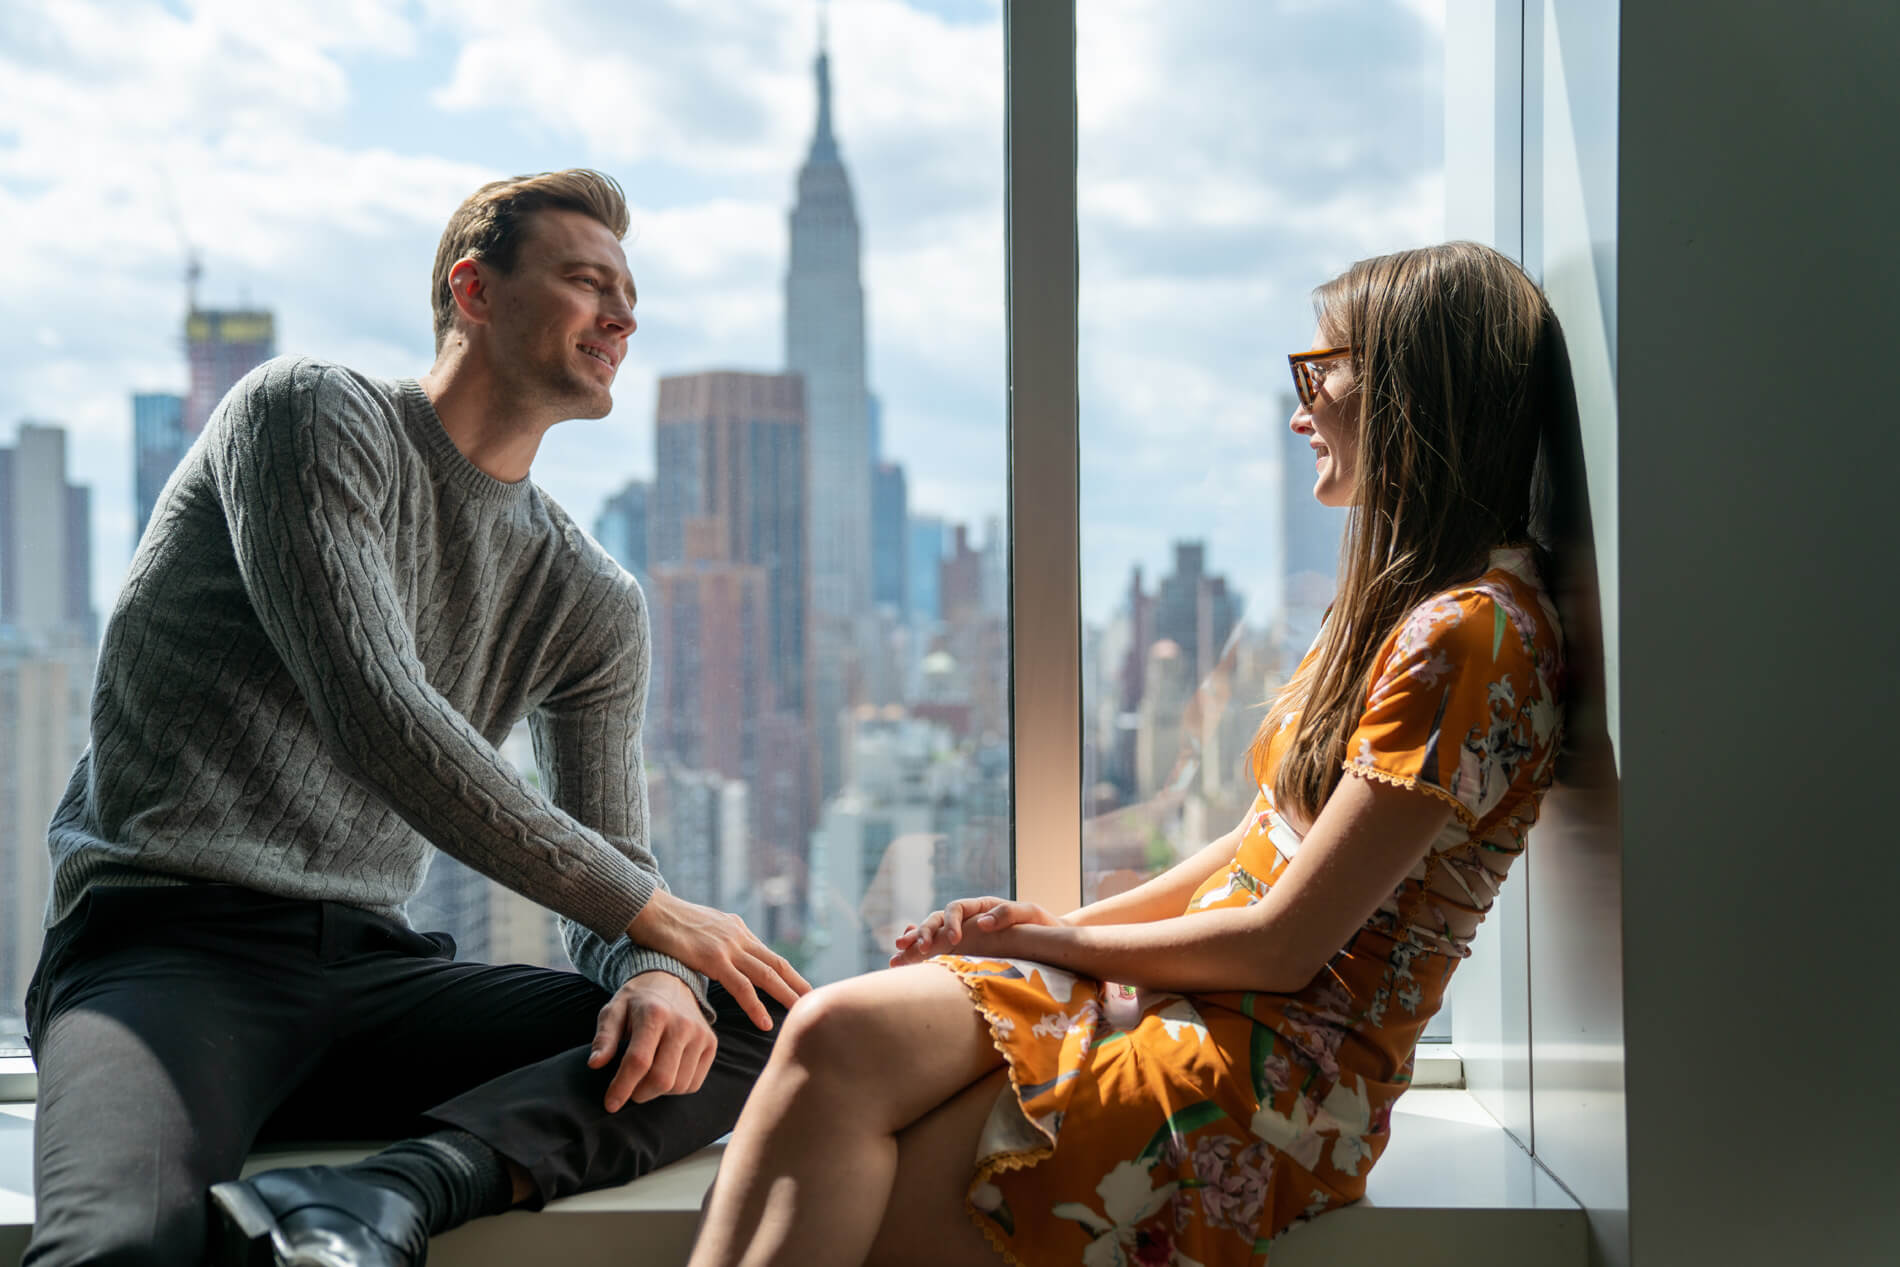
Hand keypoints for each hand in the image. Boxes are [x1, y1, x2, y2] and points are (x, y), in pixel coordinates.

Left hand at [588, 972, 716, 1111]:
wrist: (670, 981)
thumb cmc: (636, 1001)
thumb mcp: (614, 1011)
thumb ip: (604, 1037)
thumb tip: (595, 1064)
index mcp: (655, 1013)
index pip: (638, 1061)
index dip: (622, 1087)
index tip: (610, 1104)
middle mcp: (682, 1024)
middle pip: (661, 1078)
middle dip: (639, 1093)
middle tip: (628, 1090)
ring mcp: (700, 1034)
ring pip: (679, 1085)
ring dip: (657, 1092)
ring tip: (646, 1078)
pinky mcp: (711, 1044)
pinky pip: (694, 1083)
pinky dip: (676, 1088)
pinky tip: (665, 1073)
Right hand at [626, 889, 810, 1029]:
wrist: (647, 908)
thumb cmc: (665, 922)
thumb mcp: (700, 928)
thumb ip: (715, 941)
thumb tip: (722, 958)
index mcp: (736, 928)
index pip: (769, 954)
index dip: (788, 972)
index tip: (803, 988)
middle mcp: (738, 935)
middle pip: (777, 964)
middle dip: (798, 984)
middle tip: (816, 1001)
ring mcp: (728, 946)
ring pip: (767, 975)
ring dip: (787, 995)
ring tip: (802, 1013)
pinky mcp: (713, 958)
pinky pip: (741, 987)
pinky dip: (756, 1006)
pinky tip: (766, 1023)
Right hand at [890, 897, 1056, 966]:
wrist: (1051, 940)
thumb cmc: (1042, 926)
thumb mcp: (1031, 914)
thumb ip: (1008, 914)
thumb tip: (982, 923)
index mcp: (981, 907)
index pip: (956, 909)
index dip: (950, 923)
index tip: (954, 941)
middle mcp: (968, 919)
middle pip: (937, 920)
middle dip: (923, 933)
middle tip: (917, 949)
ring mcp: (963, 934)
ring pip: (931, 934)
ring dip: (913, 943)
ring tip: (896, 956)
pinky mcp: (962, 950)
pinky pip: (935, 948)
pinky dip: (917, 952)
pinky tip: (902, 958)